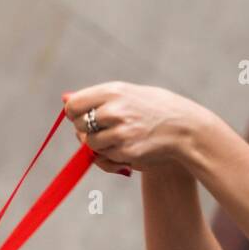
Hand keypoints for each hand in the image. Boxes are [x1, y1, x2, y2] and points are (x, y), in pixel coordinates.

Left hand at [62, 81, 205, 173]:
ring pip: (90, 144)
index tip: (82, 117)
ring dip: (99, 144)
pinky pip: (105, 157)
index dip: (74, 114)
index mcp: (113, 92)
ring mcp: (120, 133)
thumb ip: (96, 98)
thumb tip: (64, 98)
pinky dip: (111, 155)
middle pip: (79, 126)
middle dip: (86, 130)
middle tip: (102, 129)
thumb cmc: (154, 109)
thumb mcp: (128, 94)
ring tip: (118, 137)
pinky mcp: (127, 152)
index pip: (74, 106)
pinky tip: (128, 146)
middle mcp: (114, 111)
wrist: (184, 128)